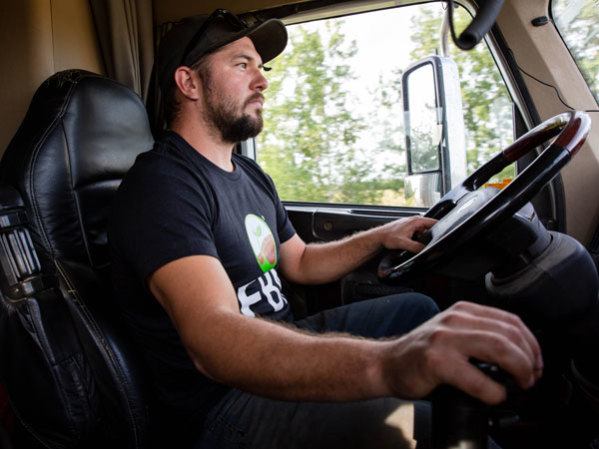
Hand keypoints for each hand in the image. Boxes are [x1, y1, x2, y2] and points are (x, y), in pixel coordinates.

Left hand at [378, 216, 436, 252]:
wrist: (379, 237)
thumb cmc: (388, 237)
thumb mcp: (404, 243)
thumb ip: (416, 247)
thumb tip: (425, 251)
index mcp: (416, 221)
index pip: (434, 222)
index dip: (440, 229)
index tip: (443, 236)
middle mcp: (415, 221)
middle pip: (430, 229)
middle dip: (431, 236)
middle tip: (429, 244)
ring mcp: (412, 225)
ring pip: (424, 232)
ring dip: (423, 239)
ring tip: (416, 244)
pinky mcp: (409, 229)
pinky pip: (418, 234)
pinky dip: (418, 239)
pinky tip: (413, 244)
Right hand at [382, 301, 542, 403]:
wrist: (388, 364)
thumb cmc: (421, 355)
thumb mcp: (452, 333)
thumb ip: (479, 335)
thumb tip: (519, 355)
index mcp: (463, 311)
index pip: (511, 321)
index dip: (532, 345)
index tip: (535, 363)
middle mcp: (455, 320)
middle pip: (510, 334)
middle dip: (530, 361)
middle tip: (530, 378)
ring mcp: (444, 339)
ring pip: (500, 349)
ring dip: (520, 371)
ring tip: (519, 384)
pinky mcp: (437, 362)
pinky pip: (479, 379)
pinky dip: (494, 392)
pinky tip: (494, 396)